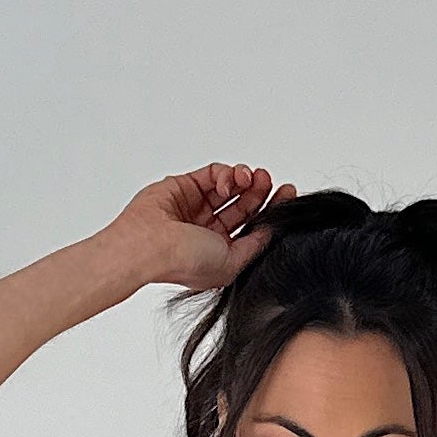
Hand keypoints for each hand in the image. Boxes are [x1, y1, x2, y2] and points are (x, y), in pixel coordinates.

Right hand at [109, 164, 296, 293]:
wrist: (149, 245)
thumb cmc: (183, 261)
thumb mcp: (233, 262)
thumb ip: (255, 245)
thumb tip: (273, 229)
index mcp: (222, 251)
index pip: (253, 226)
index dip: (272, 210)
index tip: (287, 194)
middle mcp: (211, 230)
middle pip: (245, 205)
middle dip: (260, 191)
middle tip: (270, 181)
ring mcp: (198, 207)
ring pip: (231, 187)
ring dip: (245, 179)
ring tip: (252, 178)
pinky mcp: (186, 187)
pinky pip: (213, 174)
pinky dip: (225, 174)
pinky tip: (229, 181)